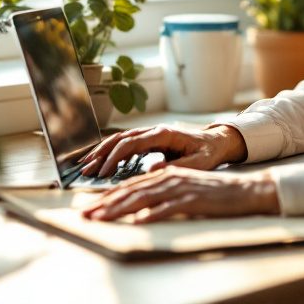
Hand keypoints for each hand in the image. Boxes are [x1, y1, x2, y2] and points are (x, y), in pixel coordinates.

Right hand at [78, 124, 246, 176]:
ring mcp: (151, 134)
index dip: (115, 157)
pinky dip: (110, 151)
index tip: (103, 172)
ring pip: (120, 139)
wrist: (217, 142)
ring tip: (86, 166)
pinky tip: (99, 161)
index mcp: (164, 134)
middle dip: (102, 154)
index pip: (132, 143)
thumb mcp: (199, 163)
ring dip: (102, 151)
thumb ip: (178, 166)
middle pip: (121, 139)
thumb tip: (152, 169)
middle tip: (87, 170)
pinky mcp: (150, 140)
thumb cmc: (209, 153)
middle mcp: (154, 131)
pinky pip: (126, 143)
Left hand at [82, 166, 279, 221]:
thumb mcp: (181, 188)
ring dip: (120, 209)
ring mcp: (180, 188)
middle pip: (131, 191)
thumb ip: (160, 192)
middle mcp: (169, 178)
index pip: (130, 185)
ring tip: (102, 218)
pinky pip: (169, 208)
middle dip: (105, 203)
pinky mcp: (193, 200)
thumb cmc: (211, 193)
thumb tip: (136, 206)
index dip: (107, 196)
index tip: (88, 207)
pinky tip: (139, 221)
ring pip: (144, 198)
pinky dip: (153, 214)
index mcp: (165, 174)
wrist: (242, 190)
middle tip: (85, 215)